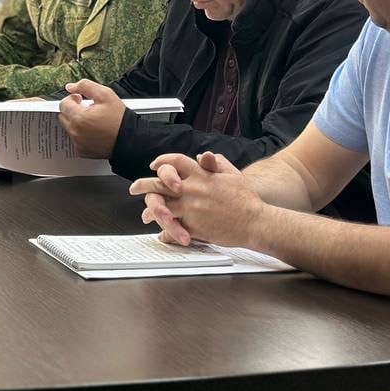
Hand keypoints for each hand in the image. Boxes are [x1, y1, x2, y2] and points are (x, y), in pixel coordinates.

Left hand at [56, 80, 126, 157]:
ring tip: (92, 120)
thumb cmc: (120, 118)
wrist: (130, 139)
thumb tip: (70, 87)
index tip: (80, 99)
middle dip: (72, 110)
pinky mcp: (82, 151)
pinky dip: (80, 134)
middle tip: (87, 109)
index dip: (72, 98)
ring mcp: (78, 143)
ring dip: (75, 122)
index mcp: (79, 118)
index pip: (63, 104)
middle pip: (63, 116)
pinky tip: (92, 131)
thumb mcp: (105, 94)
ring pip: (68, 128)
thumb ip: (85, 86)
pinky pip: (74, 139)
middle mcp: (75, 132)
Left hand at [128, 151, 259, 246]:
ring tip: (145, 215)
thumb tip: (203, 157)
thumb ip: (217, 163)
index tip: (154, 165)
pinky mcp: (193, 226)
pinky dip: (165, 232)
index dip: (162, 161)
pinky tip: (162, 233)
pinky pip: (172, 229)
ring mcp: (190, 209)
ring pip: (161, 207)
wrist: (255, 222)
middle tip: (134, 188)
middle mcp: (192, 190)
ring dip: (150, 211)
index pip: (175, 161)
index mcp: (201, 175)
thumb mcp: (233, 174)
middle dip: (142, 185)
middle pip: (159, 184)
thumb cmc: (246, 199)